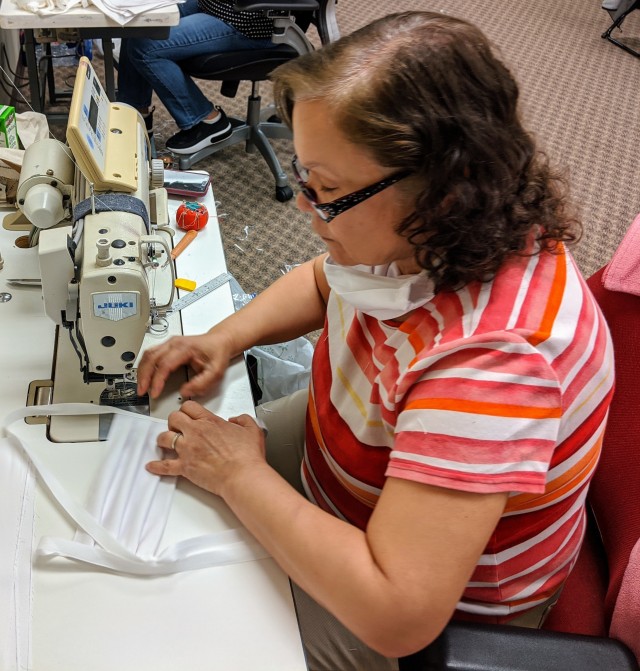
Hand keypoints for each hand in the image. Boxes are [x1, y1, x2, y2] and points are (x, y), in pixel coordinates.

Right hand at [136, 332, 234, 398]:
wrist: (220, 341)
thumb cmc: (217, 353)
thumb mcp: (216, 371)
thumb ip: (202, 383)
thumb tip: (185, 392)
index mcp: (185, 348)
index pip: (165, 364)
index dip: (157, 380)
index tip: (155, 392)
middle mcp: (174, 343)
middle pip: (152, 358)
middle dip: (144, 376)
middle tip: (142, 391)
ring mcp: (169, 343)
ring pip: (148, 354)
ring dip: (142, 371)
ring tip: (141, 386)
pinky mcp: (167, 346)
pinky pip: (151, 354)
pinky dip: (145, 366)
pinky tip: (144, 376)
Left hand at [146, 400, 266, 495]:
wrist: (242, 476)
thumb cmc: (247, 456)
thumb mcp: (252, 429)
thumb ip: (243, 420)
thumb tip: (236, 419)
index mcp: (210, 422)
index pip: (189, 407)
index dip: (187, 409)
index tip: (188, 413)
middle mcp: (195, 433)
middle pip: (173, 419)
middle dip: (174, 421)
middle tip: (177, 426)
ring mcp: (187, 450)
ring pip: (164, 438)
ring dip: (163, 439)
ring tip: (165, 442)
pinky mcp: (184, 467)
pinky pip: (164, 466)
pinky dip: (156, 466)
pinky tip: (152, 466)